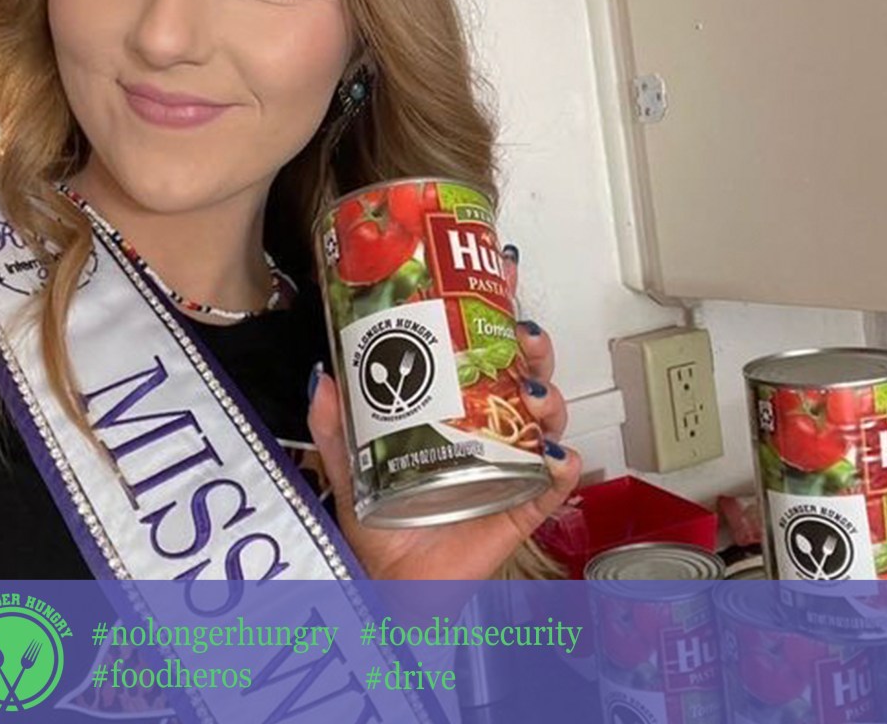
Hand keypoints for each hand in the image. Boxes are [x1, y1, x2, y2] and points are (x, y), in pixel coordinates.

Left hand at [307, 320, 579, 578]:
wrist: (390, 585)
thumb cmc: (381, 524)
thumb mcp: (352, 465)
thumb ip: (336, 426)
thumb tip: (322, 379)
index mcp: (458, 417)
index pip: (487, 363)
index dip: (500, 330)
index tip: (500, 301)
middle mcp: (491, 437)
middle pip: (528, 382)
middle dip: (537, 354)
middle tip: (526, 341)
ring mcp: (512, 472)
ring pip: (549, 426)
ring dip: (552, 404)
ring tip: (533, 397)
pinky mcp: (521, 511)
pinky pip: (553, 487)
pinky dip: (563, 470)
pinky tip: (555, 458)